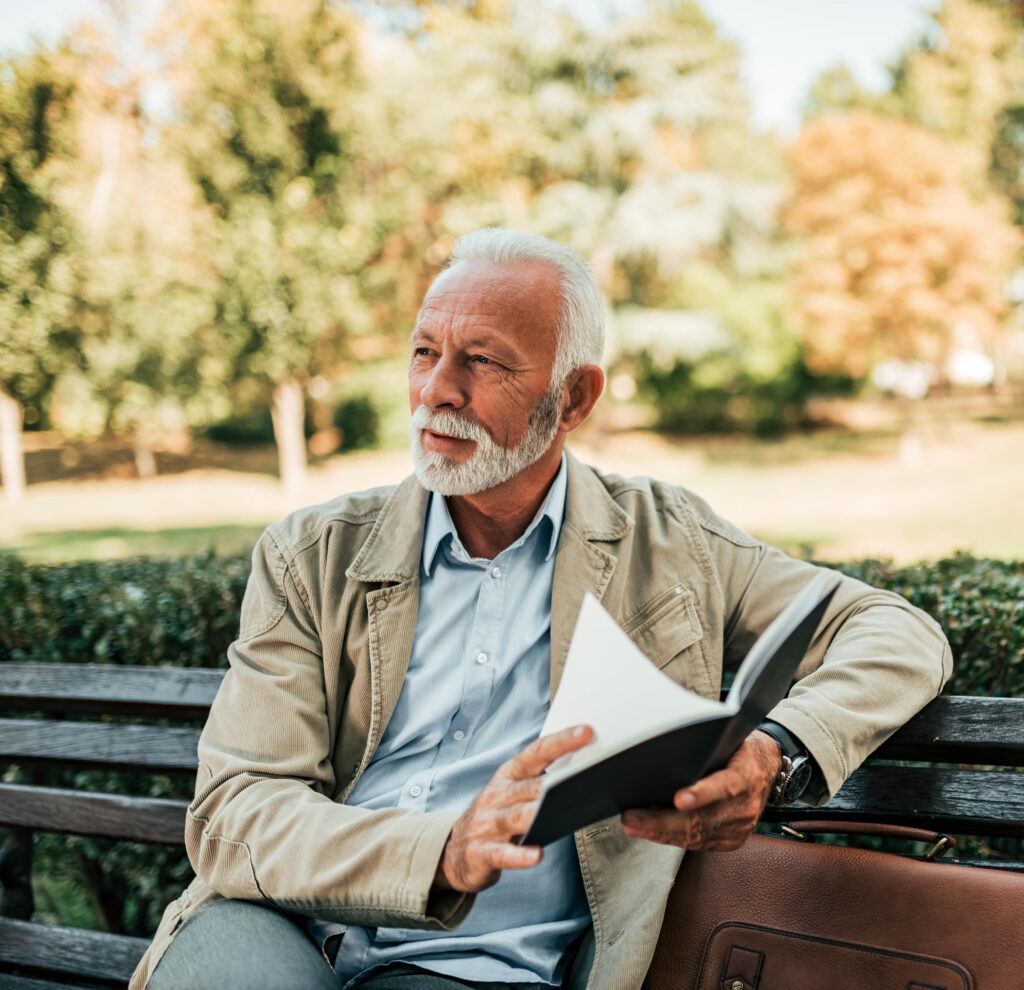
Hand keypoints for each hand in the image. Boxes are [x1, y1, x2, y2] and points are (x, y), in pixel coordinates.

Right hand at [434, 724, 593, 893]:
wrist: (454, 852)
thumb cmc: (495, 818)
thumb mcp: (512, 796)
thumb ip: (538, 786)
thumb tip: (581, 777)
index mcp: (507, 776)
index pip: (535, 753)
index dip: (561, 742)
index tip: (586, 732)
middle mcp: (496, 795)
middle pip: (528, 785)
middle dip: (555, 780)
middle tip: (583, 774)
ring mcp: (486, 824)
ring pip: (516, 817)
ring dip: (537, 813)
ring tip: (561, 810)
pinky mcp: (480, 853)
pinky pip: (502, 854)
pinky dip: (520, 855)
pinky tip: (537, 855)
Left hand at [621, 730, 781, 850]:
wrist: (767, 767)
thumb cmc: (739, 749)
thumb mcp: (728, 738)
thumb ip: (704, 749)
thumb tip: (664, 751)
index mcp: (747, 774)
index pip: (726, 786)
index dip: (702, 794)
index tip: (679, 799)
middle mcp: (746, 806)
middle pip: (703, 819)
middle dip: (663, 822)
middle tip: (633, 818)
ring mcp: (740, 827)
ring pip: (697, 836)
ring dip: (661, 833)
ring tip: (634, 825)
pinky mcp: (732, 840)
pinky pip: (699, 843)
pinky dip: (673, 838)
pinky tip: (652, 832)